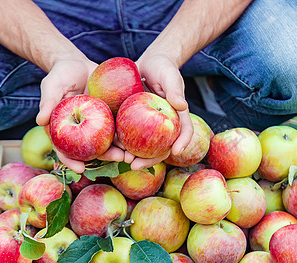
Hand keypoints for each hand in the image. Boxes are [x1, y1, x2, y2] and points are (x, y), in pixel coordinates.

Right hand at [36, 57, 123, 172]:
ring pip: (109, 141)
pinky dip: (128, 133)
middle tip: (119, 159)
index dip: (71, 161)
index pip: (65, 149)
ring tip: (132, 153)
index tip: (80, 169)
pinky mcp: (111, 115)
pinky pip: (119, 126)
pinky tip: (138, 137)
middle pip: (93, 149)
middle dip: (106, 157)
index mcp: (65, 129)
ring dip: (121, 148)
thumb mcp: (53, 85)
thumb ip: (48, 101)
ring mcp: (98, 124)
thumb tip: (40, 121)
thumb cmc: (62, 74)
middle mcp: (82, 131)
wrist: (80, 63)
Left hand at [122, 52, 193, 170]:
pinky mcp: (134, 122)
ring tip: (122, 160)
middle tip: (136, 165)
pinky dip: (121, 142)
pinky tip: (111, 146)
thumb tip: (182, 105)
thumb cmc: (163, 67)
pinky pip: (129, 135)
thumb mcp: (169, 75)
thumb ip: (175, 89)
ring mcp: (149, 126)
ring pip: (144, 146)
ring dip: (134, 156)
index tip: (177, 152)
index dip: (183, 142)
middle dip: (150, 159)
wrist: (146, 64)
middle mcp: (164, 125)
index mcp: (177, 116)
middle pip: (162, 147)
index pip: (184, 131)